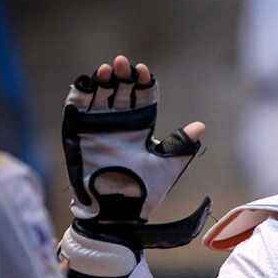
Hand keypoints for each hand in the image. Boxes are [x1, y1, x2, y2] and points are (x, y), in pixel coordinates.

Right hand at [62, 55, 210, 249]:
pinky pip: (77, 111)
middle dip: (122, 77)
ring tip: (107, 69)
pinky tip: (87, 82)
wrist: (117, 214)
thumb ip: (181, 145)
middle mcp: (120, 126)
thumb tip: (200, 126)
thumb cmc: (144, 193)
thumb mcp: (166, 167)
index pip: (142, 98)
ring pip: (100, 97)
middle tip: (123, 63)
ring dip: (102, 82)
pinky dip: (80, 95)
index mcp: (141, 129)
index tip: (144, 71)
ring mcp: (99, 129)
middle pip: (120, 93)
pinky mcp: (79, 136)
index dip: (142, 83)